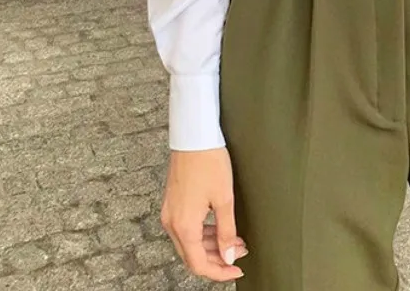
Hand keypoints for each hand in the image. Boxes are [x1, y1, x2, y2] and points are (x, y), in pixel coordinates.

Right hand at [161, 147, 247, 282]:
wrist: (193, 136)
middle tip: (239, 254)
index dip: (219, 272)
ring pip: (189, 243)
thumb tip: (228, 256)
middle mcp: (172, 223)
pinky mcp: (172, 203)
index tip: (236, 270)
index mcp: (184, 226)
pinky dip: (203, 233)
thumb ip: (227, 231)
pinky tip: (220, 227)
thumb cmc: (208, 162)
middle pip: (192, 256)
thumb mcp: (224, 198)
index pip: (199, 264)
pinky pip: (186, 229)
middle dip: (217, 259)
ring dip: (211, 245)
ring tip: (235, 240)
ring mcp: (170, 213)